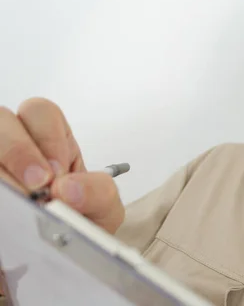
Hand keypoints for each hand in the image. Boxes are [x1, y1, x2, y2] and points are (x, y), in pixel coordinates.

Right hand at [0, 98, 124, 233]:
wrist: (60, 260)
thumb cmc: (81, 224)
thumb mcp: (105, 210)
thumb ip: (99, 193)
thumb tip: (67, 187)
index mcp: (51, 142)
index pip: (42, 113)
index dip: (47, 137)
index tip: (58, 173)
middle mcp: (18, 147)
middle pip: (3, 119)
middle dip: (20, 151)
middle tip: (38, 187)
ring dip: (3, 173)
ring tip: (22, 204)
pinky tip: (10, 215)